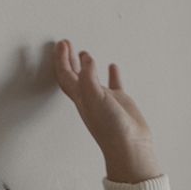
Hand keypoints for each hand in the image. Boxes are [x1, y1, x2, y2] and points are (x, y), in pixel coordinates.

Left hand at [54, 40, 159, 184]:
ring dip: (87, 65)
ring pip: (92, 78)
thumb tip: (87, 59)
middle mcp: (90, 98)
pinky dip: (111, 74)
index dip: (61, 59)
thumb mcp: (95, 99)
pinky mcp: (119, 102)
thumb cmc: (110, 128)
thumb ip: (88, 78)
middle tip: (66, 43)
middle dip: (68, 59)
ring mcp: (104, 100)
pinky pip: (114, 84)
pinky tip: (112, 67)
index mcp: (80, 98)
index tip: (61, 44)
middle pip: (74, 75)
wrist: (129, 145)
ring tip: (84, 53)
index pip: (65, 75)